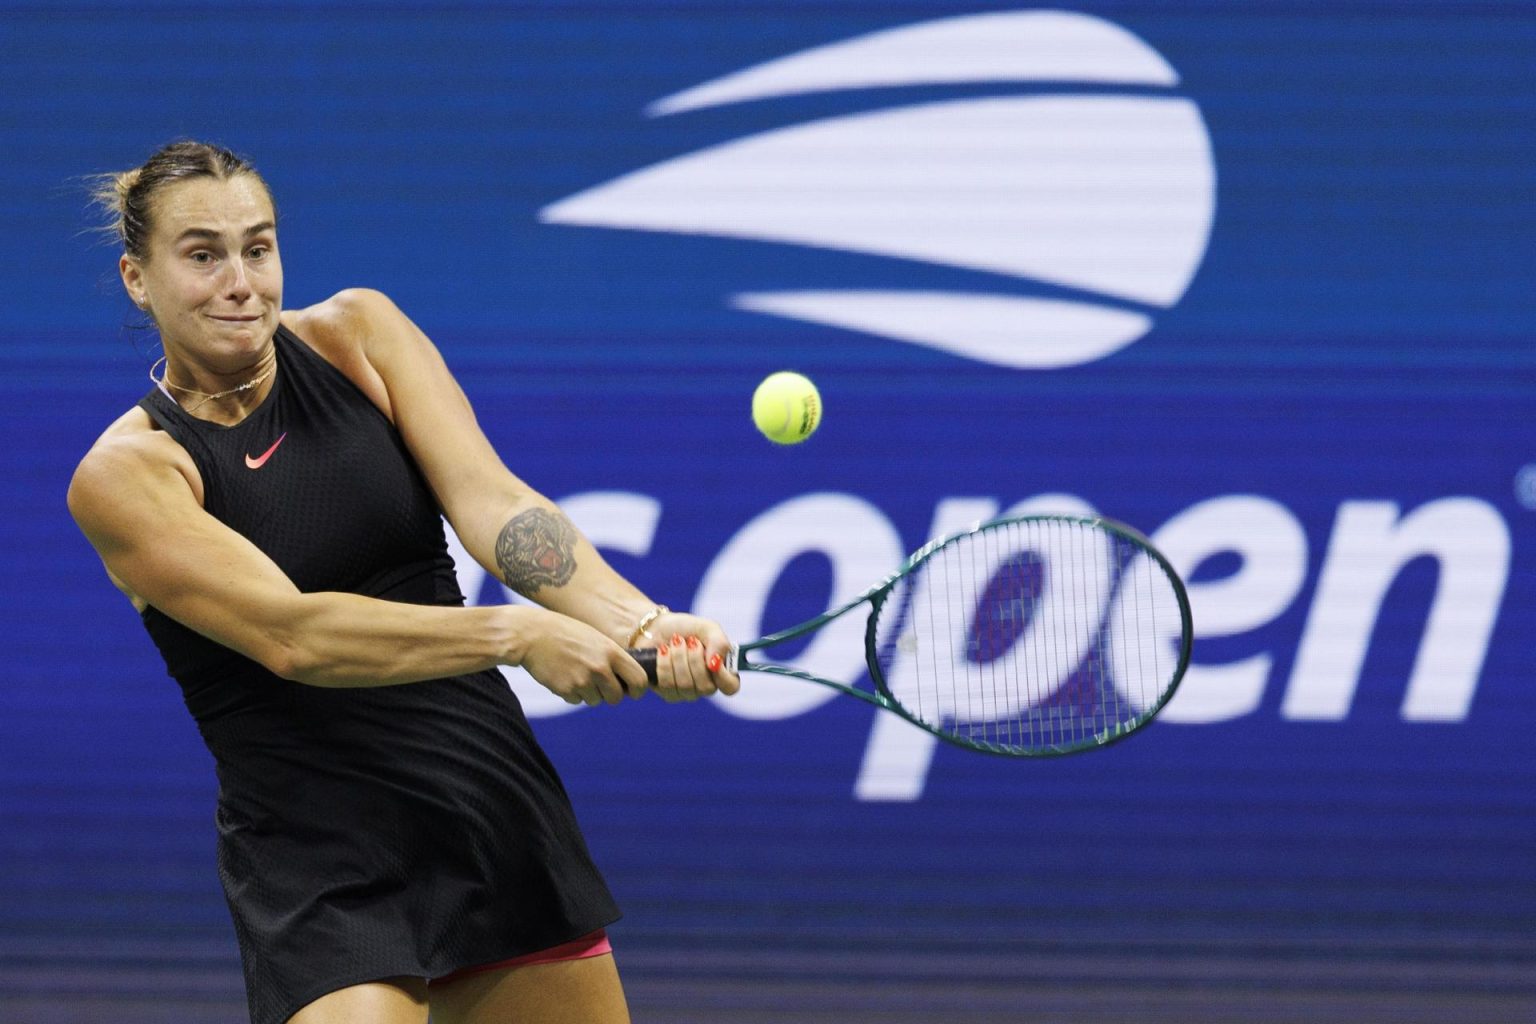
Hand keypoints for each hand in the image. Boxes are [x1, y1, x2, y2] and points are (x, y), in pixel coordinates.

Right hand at [518, 609, 649, 705]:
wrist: (531, 635)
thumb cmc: (566, 634)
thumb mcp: (596, 639)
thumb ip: (612, 658)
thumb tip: (627, 681)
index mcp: (611, 652)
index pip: (638, 680)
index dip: (638, 690)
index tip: (633, 692)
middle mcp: (600, 668)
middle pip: (617, 697)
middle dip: (610, 695)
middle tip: (600, 686)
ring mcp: (583, 681)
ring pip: (595, 700)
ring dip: (589, 693)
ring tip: (576, 672)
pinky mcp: (566, 690)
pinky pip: (577, 700)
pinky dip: (572, 693)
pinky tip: (564, 675)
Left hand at [641, 611, 740, 702]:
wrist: (658, 627)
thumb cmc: (687, 628)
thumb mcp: (708, 628)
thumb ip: (719, 642)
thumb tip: (715, 663)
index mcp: (722, 671)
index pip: (731, 687)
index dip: (723, 676)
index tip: (712, 660)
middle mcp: (706, 685)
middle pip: (706, 687)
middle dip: (695, 660)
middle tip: (690, 640)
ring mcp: (687, 692)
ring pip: (685, 686)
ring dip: (678, 658)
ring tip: (675, 641)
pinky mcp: (667, 692)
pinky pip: (667, 685)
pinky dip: (664, 663)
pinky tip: (663, 651)